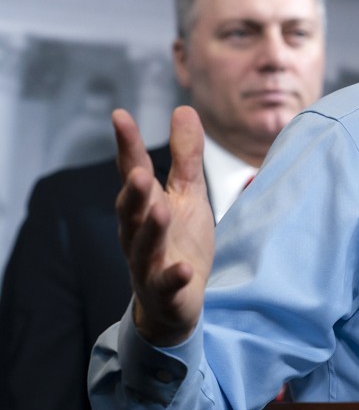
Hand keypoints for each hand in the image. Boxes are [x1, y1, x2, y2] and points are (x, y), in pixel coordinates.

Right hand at [113, 107, 212, 346]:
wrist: (174, 302)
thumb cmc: (179, 241)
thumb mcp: (188, 194)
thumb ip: (186, 156)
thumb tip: (183, 108)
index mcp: (143, 206)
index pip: (133, 171)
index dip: (127, 146)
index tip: (120, 116)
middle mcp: (138, 233)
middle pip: (131, 211)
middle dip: (133, 193)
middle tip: (139, 173)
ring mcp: (149, 264)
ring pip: (144, 246)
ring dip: (151, 229)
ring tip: (159, 210)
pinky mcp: (165, 291)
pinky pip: (166, 284)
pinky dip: (173, 276)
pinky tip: (183, 269)